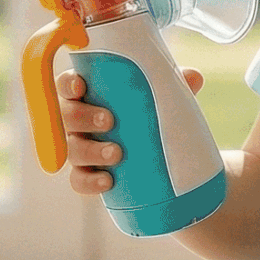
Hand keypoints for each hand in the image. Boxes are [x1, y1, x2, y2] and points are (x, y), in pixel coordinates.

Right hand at [57, 67, 203, 196]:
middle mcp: (77, 120)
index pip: (67, 84)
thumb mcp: (160, 97)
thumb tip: (194, 77)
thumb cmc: (147, 113)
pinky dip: (90, 182)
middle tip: (109, 120)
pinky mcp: (86, 175)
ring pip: (71, 149)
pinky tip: (108, 181)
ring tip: (116, 153)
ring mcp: (79, 148)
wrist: (158, 157)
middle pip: (65, 116)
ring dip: (90, 151)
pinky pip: (78, 181)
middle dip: (82, 117)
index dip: (67, 84)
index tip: (80, 86)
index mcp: (88, 94)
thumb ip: (173, 85)